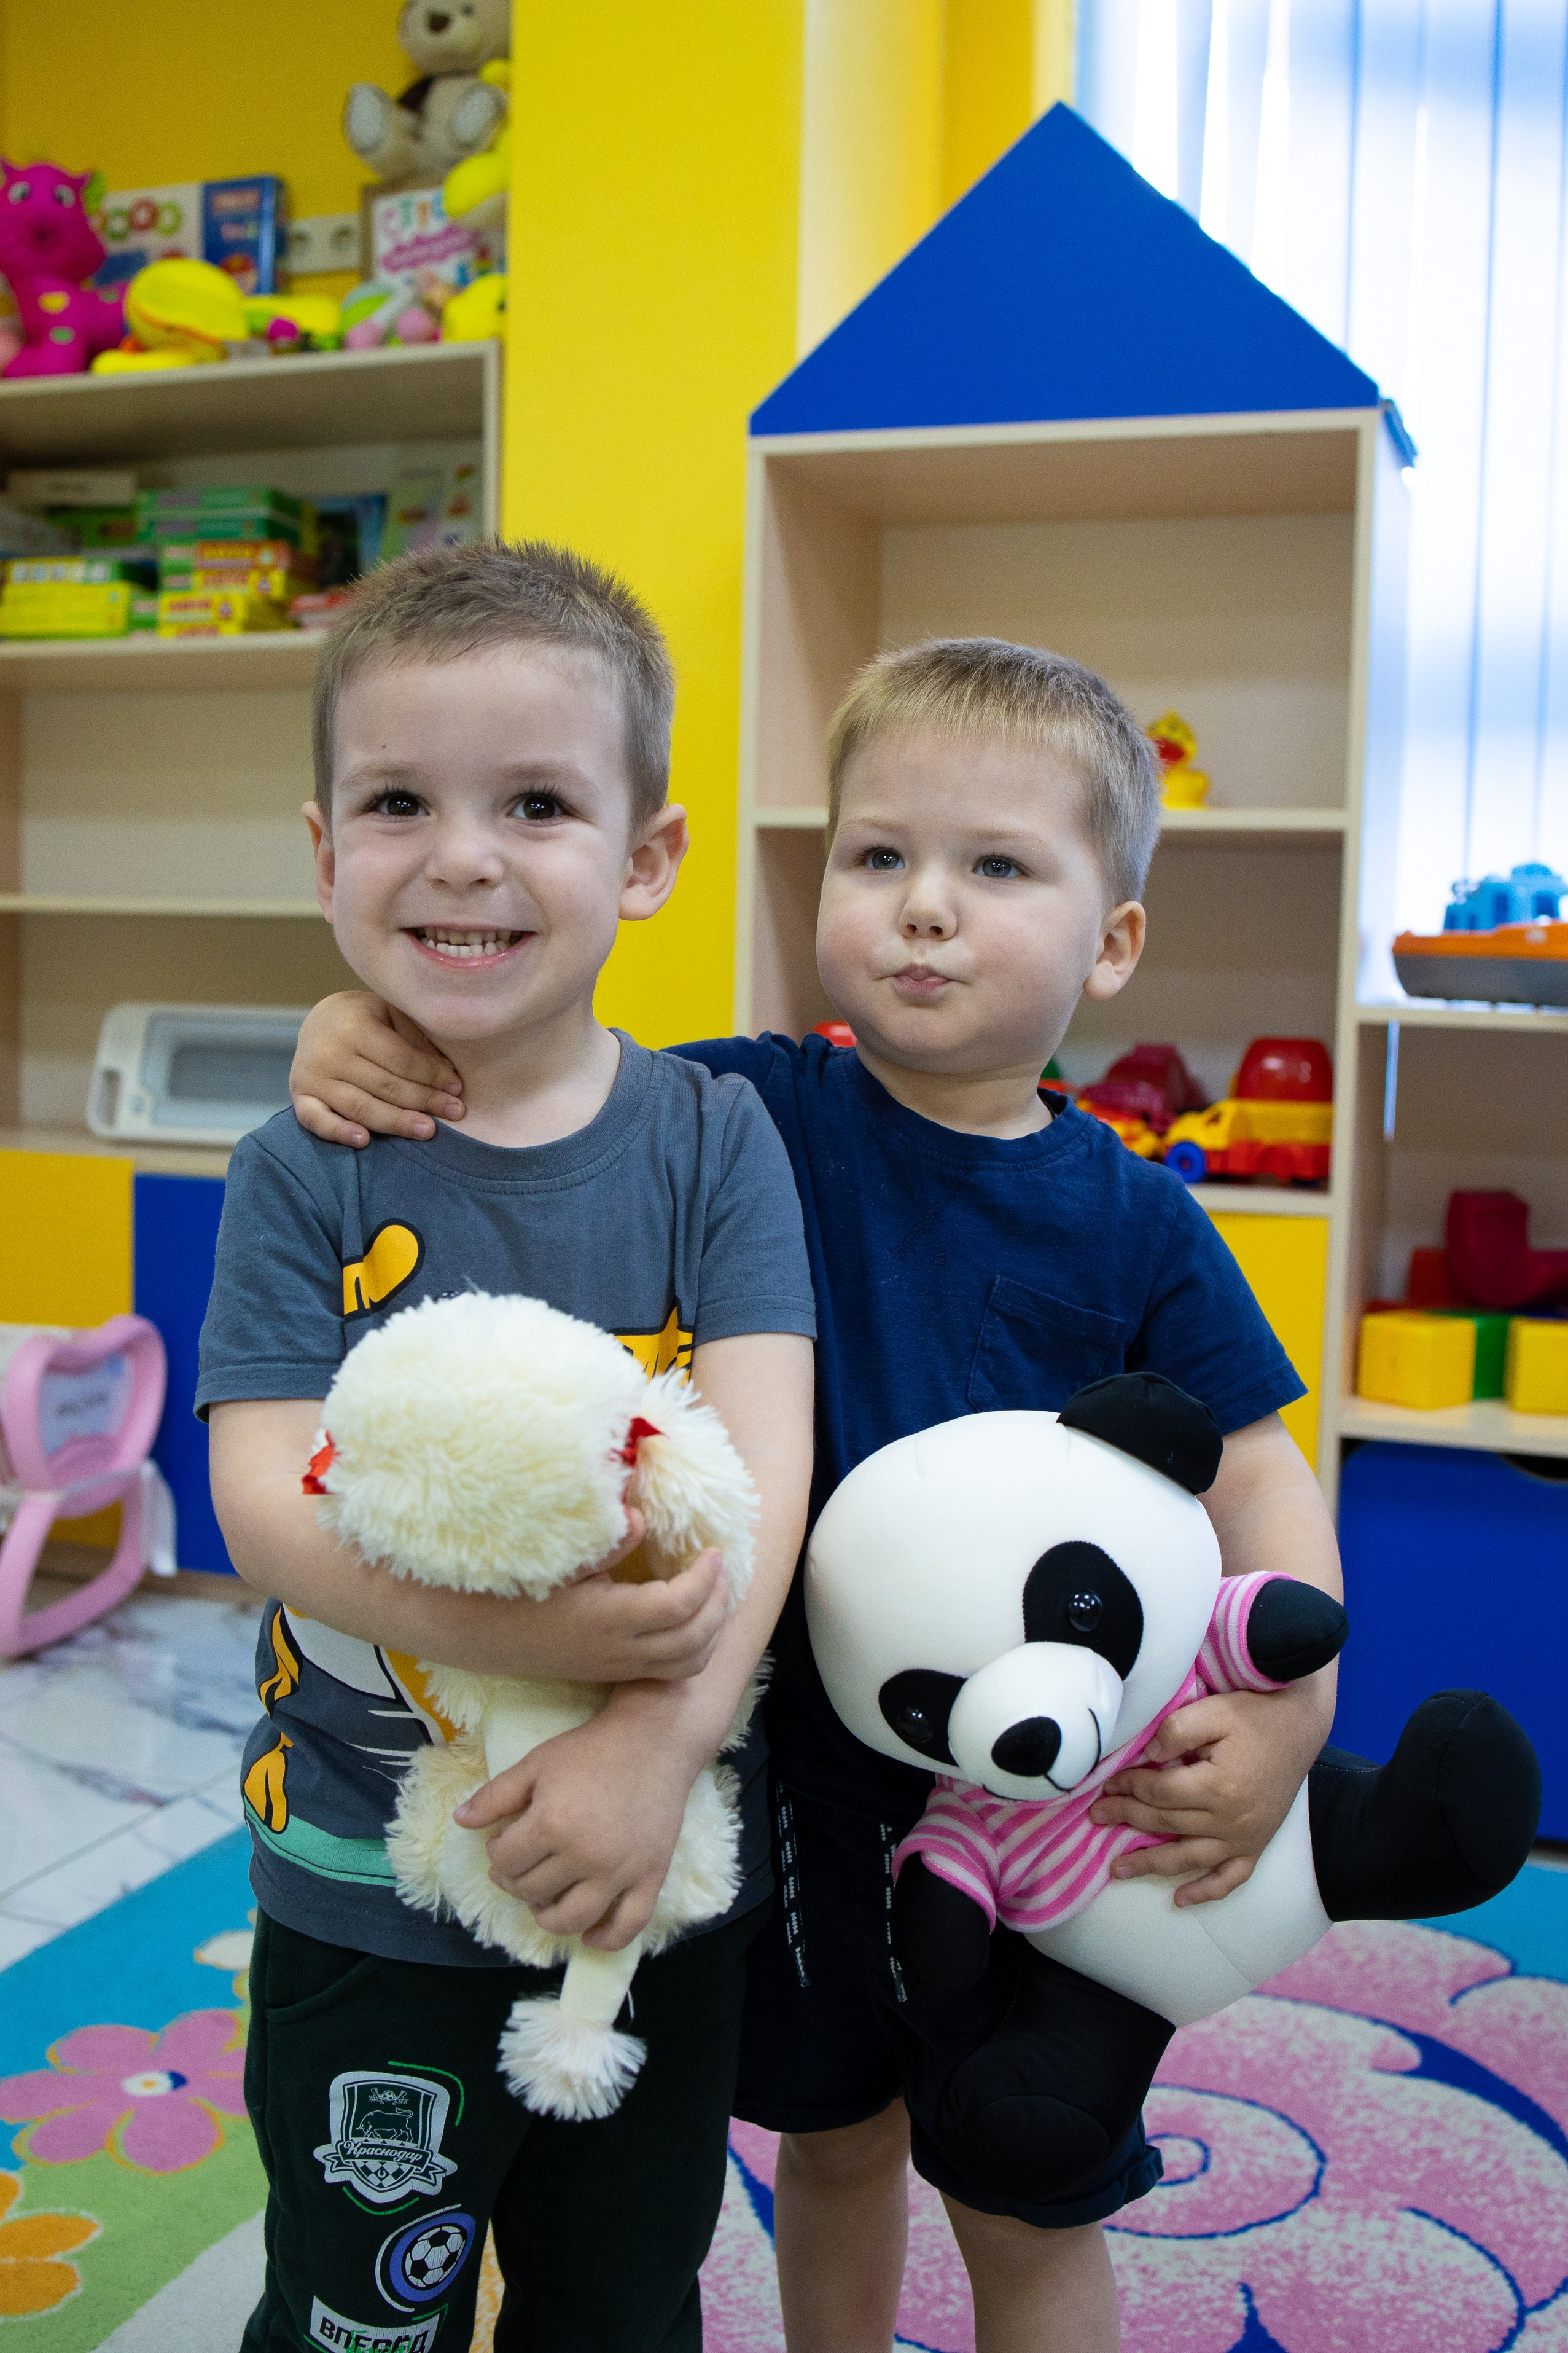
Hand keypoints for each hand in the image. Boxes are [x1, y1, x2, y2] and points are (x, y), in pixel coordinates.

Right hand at [290, 991, 465, 1145]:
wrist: (319, 1021)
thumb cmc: (365, 1019)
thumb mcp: (390, 1015)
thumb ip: (416, 1039)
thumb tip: (448, 1073)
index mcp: (354, 1026)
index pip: (401, 1060)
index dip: (432, 1076)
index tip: (457, 1088)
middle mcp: (329, 1052)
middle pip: (385, 1086)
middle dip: (424, 1101)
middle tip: (455, 1112)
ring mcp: (312, 1077)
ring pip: (361, 1107)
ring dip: (396, 1122)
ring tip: (427, 1130)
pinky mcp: (300, 1096)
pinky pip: (317, 1120)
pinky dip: (338, 1132)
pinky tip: (364, 1141)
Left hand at [455, 1700, 701, 1948]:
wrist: (653, 1741)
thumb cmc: (590, 1749)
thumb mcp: (536, 1763)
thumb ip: (495, 1796)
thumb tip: (458, 1822)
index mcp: (552, 1824)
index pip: (507, 1862)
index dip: (496, 1855)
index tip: (502, 1844)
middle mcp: (585, 1855)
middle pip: (533, 1891)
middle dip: (515, 1882)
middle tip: (519, 1867)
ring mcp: (620, 1871)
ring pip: (572, 1919)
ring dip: (547, 1916)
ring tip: (543, 1900)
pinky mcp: (651, 1877)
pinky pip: (628, 1926)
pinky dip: (606, 1939)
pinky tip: (589, 1936)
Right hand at [486, 1517, 730, 1684]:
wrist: (491, 1636)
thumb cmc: (524, 1590)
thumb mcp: (562, 1562)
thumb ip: (606, 1543)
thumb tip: (640, 1517)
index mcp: (609, 1618)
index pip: (678, 1605)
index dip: (704, 1577)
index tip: (711, 1549)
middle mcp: (622, 1650)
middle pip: (694, 1639)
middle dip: (718, 1601)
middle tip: (720, 1566)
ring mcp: (622, 1667)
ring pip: (690, 1663)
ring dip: (713, 1629)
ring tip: (715, 1591)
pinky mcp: (619, 1674)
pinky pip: (674, 1671)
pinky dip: (697, 1646)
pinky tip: (694, 1617)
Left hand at [1088, 1683, 1330, 1905]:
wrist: (1301, 1727)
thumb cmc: (1256, 1715)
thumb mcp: (1214, 1710)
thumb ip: (1176, 1731)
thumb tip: (1145, 1756)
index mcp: (1217, 1786)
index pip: (1158, 1793)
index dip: (1129, 1787)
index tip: (1107, 1783)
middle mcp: (1231, 1820)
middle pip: (1166, 1823)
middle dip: (1126, 1819)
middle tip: (1096, 1817)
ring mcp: (1245, 1837)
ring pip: (1189, 1858)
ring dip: (1151, 1865)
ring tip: (1117, 1870)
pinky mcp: (1257, 1845)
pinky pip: (1231, 1878)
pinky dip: (1206, 1892)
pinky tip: (1181, 1900)